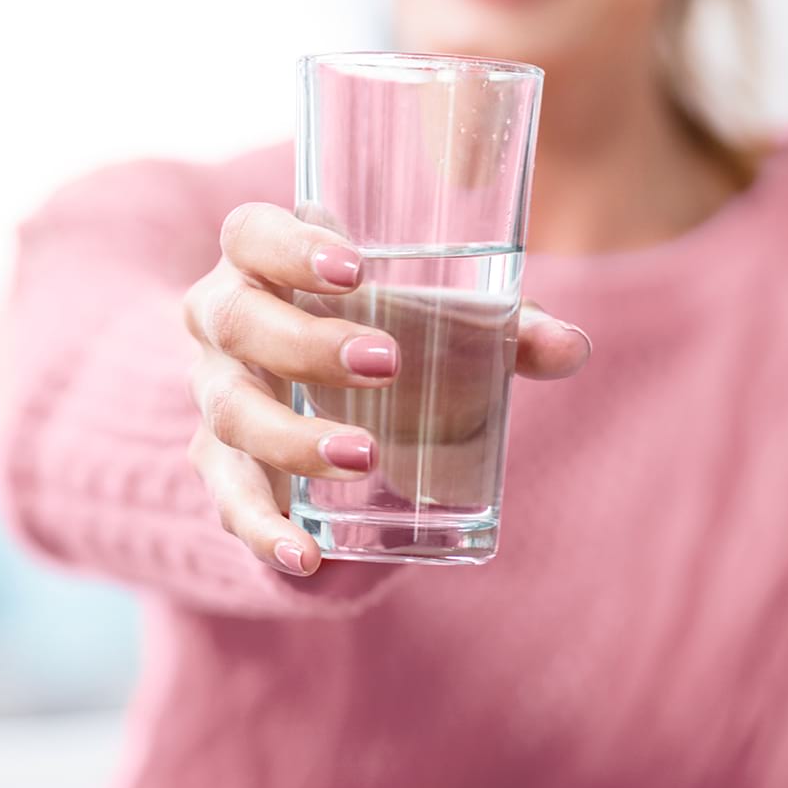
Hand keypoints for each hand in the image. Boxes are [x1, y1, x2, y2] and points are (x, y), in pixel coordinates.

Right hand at [181, 202, 590, 576]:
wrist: (304, 394)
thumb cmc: (375, 330)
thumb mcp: (428, 320)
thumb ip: (499, 329)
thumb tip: (572, 348)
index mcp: (262, 262)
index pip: (250, 234)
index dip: (289, 246)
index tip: (356, 269)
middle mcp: (223, 320)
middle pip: (234, 319)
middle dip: (306, 343)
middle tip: (387, 363)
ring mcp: (215, 392)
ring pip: (230, 411)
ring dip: (292, 436)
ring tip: (366, 455)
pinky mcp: (219, 464)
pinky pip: (228, 498)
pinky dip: (262, 529)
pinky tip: (305, 554)